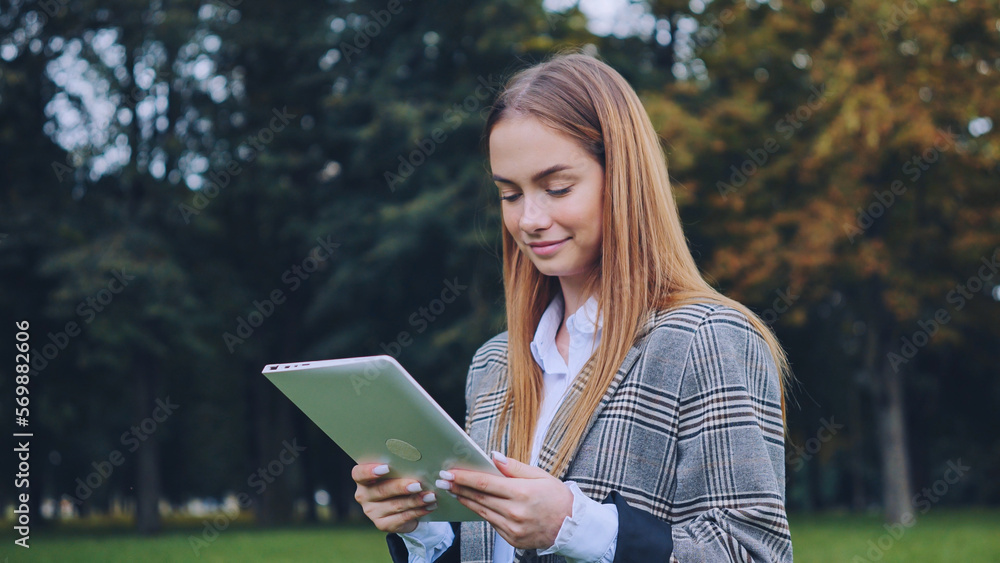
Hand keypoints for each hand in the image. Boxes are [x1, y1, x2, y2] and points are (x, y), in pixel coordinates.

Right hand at [352, 463, 437, 533]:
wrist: (402, 507)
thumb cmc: (398, 481)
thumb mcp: (396, 473)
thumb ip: (399, 468)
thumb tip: (416, 463)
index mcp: (363, 479)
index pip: (359, 474)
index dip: (370, 471)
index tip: (386, 468)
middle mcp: (363, 495)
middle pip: (381, 490)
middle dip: (401, 487)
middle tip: (418, 484)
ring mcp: (372, 512)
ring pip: (395, 505)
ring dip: (415, 500)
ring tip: (430, 496)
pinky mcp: (382, 524)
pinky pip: (402, 517)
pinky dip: (418, 511)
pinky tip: (429, 506)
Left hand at [437, 451, 572, 549]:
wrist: (572, 526)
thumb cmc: (557, 498)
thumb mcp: (540, 475)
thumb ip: (514, 467)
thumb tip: (494, 457)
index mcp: (522, 493)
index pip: (485, 483)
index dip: (464, 477)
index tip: (450, 472)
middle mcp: (515, 512)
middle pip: (479, 497)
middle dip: (459, 487)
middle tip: (443, 480)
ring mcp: (513, 528)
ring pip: (482, 511)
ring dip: (465, 500)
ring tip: (453, 491)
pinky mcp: (512, 539)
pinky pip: (491, 523)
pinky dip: (481, 512)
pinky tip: (474, 503)